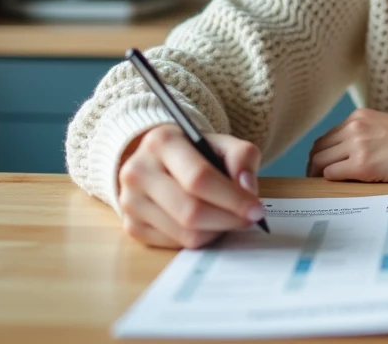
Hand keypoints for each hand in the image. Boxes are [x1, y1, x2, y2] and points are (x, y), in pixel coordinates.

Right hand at [116, 124, 265, 249]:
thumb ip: (242, 157)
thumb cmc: (195, 152)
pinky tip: (208, 224)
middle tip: (249, 220)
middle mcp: (138, 171)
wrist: (158, 160)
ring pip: (184, 233)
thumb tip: (247, 189)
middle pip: (190, 211)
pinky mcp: (131, 226)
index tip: (257, 210)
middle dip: (228, 220)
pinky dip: (199, 238)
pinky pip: (174, 244)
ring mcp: (130, 201)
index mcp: (161, 142)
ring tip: (229, 219)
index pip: (199, 178)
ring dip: (216, 231)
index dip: (232, 198)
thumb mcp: (221, 142)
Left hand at [307, 109, 387, 181]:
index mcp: (359, 116)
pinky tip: (344, 187)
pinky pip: (332, 175)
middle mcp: (354, 127)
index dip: (322, 155)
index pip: (327, 137)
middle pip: (318, 149)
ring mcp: (357, 145)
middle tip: (320, 182)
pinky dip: (333, 182)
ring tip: (329, 188)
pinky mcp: (363, 165)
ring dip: (321, 176)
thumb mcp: (387, 128)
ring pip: (320, 162)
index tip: (324, 168)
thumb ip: (366, 135)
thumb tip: (349, 156)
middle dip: (315, 166)